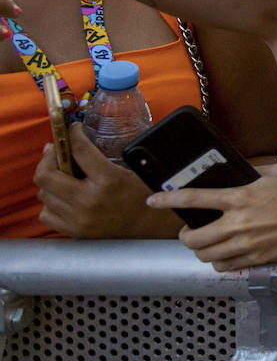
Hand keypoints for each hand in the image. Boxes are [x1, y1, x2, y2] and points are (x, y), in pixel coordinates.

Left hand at [35, 125, 178, 237]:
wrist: (149, 226)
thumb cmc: (141, 195)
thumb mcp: (127, 170)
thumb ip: (99, 158)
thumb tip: (73, 144)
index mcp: (108, 179)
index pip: (78, 149)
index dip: (71, 134)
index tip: (71, 130)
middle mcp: (89, 199)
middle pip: (46, 174)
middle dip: (48, 158)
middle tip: (56, 152)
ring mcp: (78, 218)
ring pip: (43, 193)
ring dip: (49, 181)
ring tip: (61, 175)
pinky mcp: (74, 231)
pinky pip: (45, 214)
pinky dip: (50, 203)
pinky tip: (62, 197)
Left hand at [146, 163, 276, 270]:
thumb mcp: (275, 172)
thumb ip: (250, 174)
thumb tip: (235, 176)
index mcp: (240, 198)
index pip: (194, 199)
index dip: (168, 200)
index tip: (153, 201)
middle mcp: (238, 223)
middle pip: (193, 238)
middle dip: (185, 236)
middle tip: (189, 231)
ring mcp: (247, 245)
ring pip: (206, 256)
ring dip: (200, 251)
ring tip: (205, 244)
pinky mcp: (257, 260)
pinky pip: (225, 267)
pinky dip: (218, 262)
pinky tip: (224, 255)